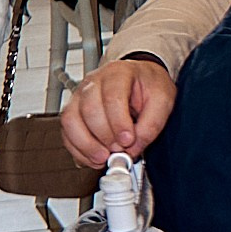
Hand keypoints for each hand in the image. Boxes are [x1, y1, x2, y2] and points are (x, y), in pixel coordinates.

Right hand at [61, 56, 175, 165]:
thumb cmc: (149, 86)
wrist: (141, 79)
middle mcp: (93, 82)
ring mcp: (79, 96)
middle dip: (104, 136)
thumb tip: (133, 147)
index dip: (118, 122)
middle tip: (119, 150)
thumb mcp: (163, 99)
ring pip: (71, 121)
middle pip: (89, 109)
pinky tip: (93, 158)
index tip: (128, 140)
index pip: (112, 97)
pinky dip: (78, 149)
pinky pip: (67, 132)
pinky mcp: (73, 112)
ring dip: (86, 145)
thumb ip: (152, 124)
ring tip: (104, 157)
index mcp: (118, 73)